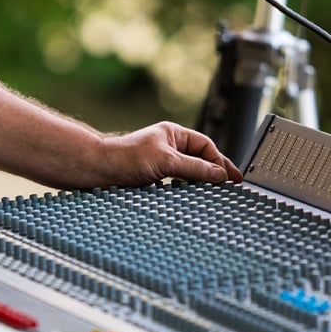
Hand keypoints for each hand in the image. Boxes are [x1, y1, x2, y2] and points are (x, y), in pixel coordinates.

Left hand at [80, 122, 242, 188]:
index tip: (231, 177)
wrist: (98, 171)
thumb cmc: (127, 158)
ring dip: (201, 182)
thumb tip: (218, 174)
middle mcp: (169, 147)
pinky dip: (187, 189)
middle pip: (200, 159)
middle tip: (231, 186)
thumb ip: (194, 168)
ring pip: (189, 172)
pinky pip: (177, 183)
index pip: (205, 146)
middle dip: (215, 172)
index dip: (219, 161)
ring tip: (216, 193)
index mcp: (174, 134)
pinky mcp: (154, 178)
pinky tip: (193, 197)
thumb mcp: (166, 161)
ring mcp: (162, 163)